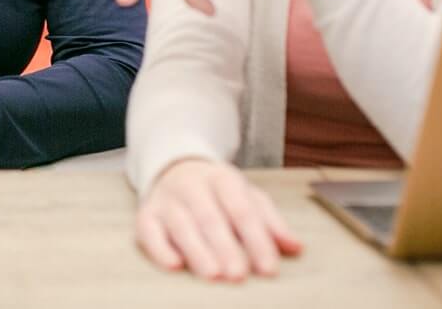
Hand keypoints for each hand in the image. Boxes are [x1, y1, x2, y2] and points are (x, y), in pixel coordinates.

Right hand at [136, 159, 302, 280]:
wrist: (175, 167)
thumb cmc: (217, 191)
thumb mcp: (247, 196)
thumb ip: (271, 222)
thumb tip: (295, 247)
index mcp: (222, 178)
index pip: (241, 210)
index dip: (256, 240)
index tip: (268, 269)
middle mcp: (191, 185)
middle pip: (209, 216)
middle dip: (225, 247)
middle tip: (238, 274)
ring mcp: (167, 199)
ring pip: (180, 223)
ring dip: (196, 250)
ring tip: (212, 274)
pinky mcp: (147, 213)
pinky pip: (148, 230)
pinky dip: (159, 248)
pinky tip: (173, 265)